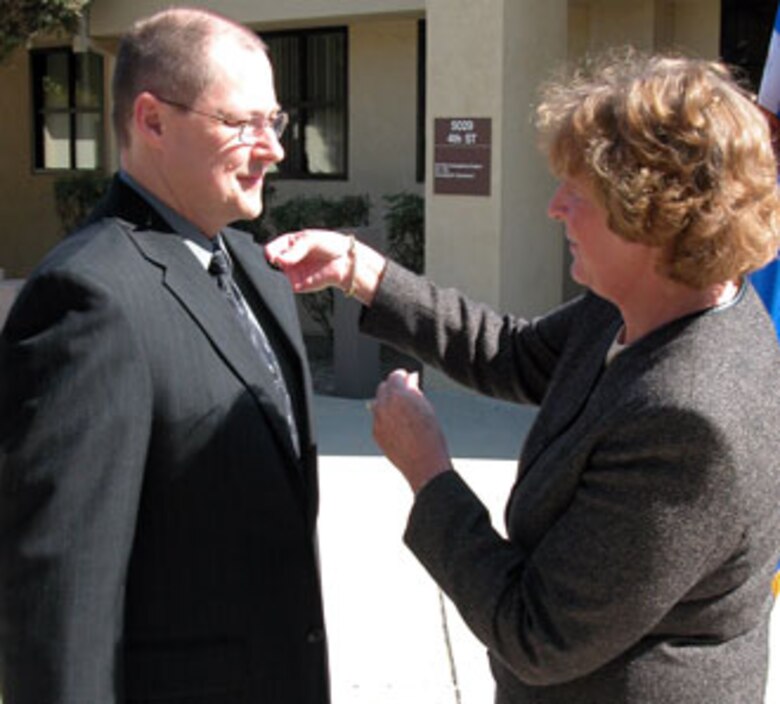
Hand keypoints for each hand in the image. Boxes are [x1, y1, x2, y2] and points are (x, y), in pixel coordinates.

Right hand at [266, 230, 386, 303]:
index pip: (273, 247)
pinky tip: (303, 275)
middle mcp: (289, 259)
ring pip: (279, 275)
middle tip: (281, 260)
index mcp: (289, 244)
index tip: (272, 255)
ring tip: (300, 265)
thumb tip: (280, 260)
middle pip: (273, 262)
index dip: (270, 251)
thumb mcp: (311, 240)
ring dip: (285, 271)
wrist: (346, 260)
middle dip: (275, 261)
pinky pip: (290, 287)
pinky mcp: (299, 285)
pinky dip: (292, 283)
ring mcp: (293, 273)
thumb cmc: (331, 245)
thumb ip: (295, 249)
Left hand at [370, 369, 451, 492]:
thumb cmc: (430, 438)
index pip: (395, 376)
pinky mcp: (376, 433)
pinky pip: (377, 418)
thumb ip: (415, 391)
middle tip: (406, 391)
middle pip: (383, 387)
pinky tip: (398, 422)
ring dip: (388, 401)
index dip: (403, 376)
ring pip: (378, 402)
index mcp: (399, 396)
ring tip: (403, 408)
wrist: (424, 463)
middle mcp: (384, 406)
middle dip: (394, 387)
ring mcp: (378, 420)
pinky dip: (385, 416)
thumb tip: (411, 382)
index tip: (408, 378)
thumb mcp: (427, 408)